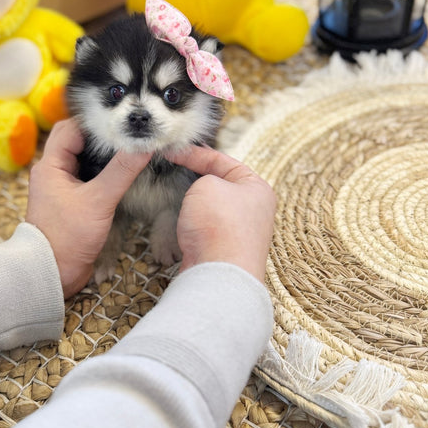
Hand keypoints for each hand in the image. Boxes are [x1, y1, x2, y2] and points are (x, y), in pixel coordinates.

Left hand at [26, 119, 150, 297]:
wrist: (51, 274)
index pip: (71, 128)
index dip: (95, 122)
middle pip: (77, 141)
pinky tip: (123, 174)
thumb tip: (144, 146)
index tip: (122, 121)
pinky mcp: (71, 203)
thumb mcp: (98, 201)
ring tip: (130, 149)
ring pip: (84, 160)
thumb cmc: (67, 237)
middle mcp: (53, 172)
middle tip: (129, 133)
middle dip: (102, 137)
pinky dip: (104, 172)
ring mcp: (62, 188)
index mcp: (50, 165)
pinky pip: (88, 178)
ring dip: (104, 155)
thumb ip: (121, 171)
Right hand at [166, 145, 275, 279]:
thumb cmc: (218, 225)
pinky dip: (190, 224)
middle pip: (217, 185)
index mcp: (257, 188)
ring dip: (191, 205)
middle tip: (170, 172)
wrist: (218, 275)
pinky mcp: (223, 250)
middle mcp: (252, 210)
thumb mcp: (207, 184)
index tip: (172, 152)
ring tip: (174, 200)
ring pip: (208, 209)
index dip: (195, 153)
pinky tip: (179, 223)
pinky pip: (203, 229)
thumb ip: (203, 178)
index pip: (223, 161)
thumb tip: (200, 191)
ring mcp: (239, 232)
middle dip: (193, 180)